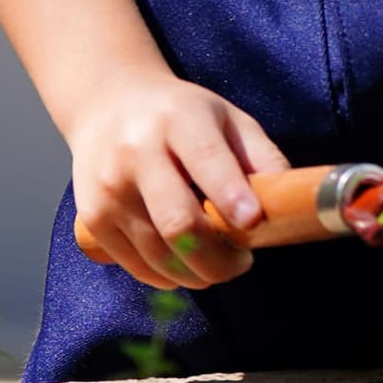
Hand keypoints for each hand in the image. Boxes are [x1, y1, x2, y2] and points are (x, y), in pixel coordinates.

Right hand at [65, 69, 288, 290]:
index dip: (231, 196)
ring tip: (220, 263)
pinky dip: (170, 276)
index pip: (206, 161)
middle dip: (219, 257)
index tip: (254, 224)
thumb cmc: (181, 116)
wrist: (106, 105)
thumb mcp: (227, 117)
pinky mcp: (93, 218)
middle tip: (243, 262)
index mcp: (179, 120)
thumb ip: (261, 156)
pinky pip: (138, 266)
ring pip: (159, 254)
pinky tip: (186, 263)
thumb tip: (289, 204)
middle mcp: (137, 153)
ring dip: (199, 273)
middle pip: (179, 222)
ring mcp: (109, 189)